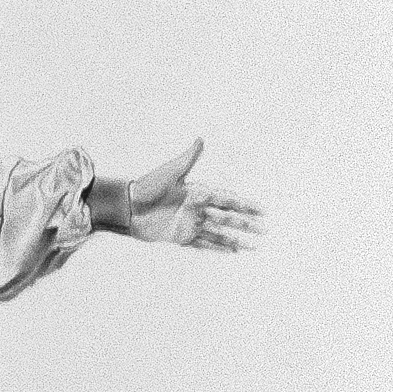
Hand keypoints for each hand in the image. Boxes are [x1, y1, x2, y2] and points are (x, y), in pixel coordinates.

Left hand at [126, 139, 261, 251]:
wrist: (127, 207)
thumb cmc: (147, 187)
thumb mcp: (170, 172)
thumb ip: (187, 159)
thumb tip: (200, 140)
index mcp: (198, 192)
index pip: (228, 199)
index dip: (245, 205)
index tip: (261, 209)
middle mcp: (197, 209)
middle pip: (228, 218)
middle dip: (247, 224)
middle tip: (265, 229)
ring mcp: (190, 223)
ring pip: (219, 234)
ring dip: (236, 240)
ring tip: (253, 247)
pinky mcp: (181, 236)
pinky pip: (203, 244)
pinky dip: (217, 248)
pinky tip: (231, 252)